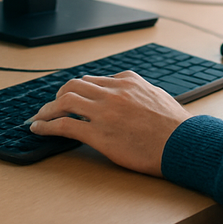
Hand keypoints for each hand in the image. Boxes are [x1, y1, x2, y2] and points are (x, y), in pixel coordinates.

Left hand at [27, 71, 190, 175]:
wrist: (184, 144)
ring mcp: (105, 112)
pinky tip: (38, 129)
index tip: (70, 96)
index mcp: (127, 81)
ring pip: (65, 101)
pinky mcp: (99, 134)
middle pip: (74, 86)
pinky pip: (65, 125)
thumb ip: (138, 91)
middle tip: (51, 106)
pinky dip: (47, 125)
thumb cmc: (176, 126)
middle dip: (59, 95)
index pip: (93, 79)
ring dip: (47, 109)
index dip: (78, 89)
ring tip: (39, 117)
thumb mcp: (157, 96)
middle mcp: (113, 92)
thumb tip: (129, 93)